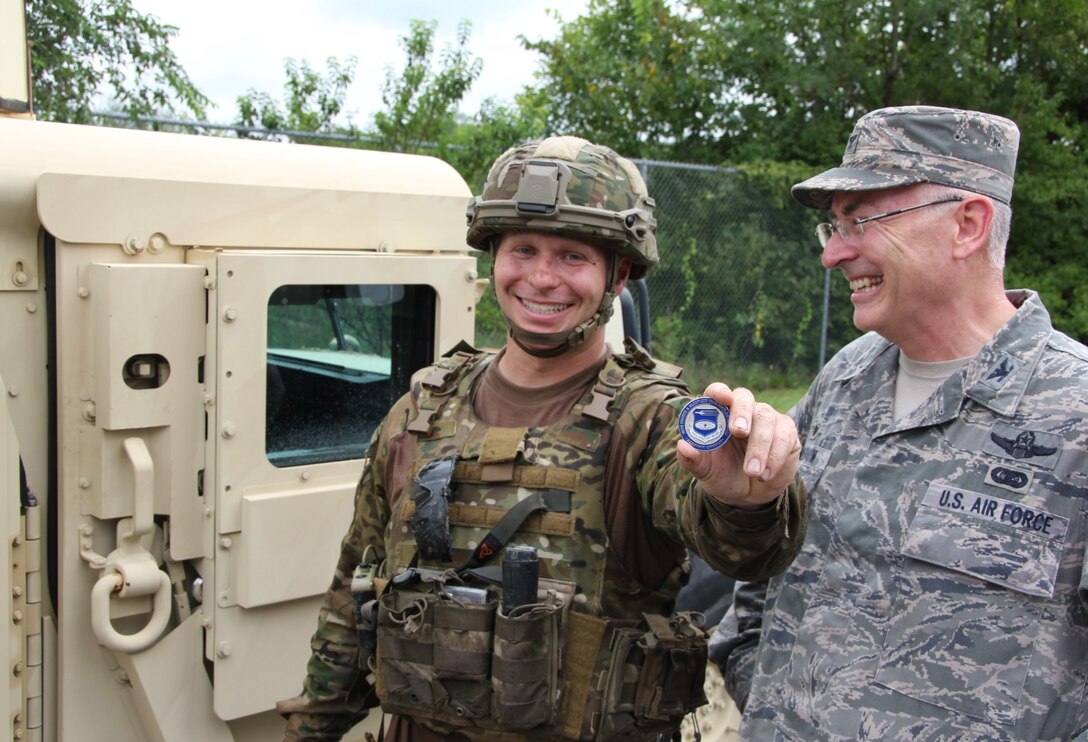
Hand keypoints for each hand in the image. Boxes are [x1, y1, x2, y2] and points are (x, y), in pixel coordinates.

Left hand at [677, 382, 800, 508]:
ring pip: (765, 418)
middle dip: (741, 412)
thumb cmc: (723, 474)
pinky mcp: (786, 433)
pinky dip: (774, 456)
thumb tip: (682, 446)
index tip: (721, 397)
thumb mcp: (706, 471)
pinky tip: (765, 474)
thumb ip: (693, 459)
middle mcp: (743, 411)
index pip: (717, 392)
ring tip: (751, 472)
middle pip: (744, 397)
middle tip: (739, 432)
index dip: (719, 391)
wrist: (748, 496)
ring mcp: (766, 419)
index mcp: (719, 414)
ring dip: (758, 447)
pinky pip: (784, 436)